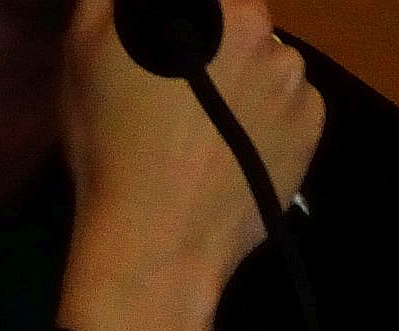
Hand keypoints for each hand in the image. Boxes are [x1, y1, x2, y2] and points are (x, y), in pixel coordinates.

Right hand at [52, 0, 324, 330]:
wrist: (160, 240)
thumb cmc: (110, 139)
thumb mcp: (85, 45)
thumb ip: (115, 1)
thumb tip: (136, 3)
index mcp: (206, 1)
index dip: (171, 21)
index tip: (156, 53)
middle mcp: (258, 23)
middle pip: (233, 14)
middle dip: (208, 37)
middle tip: (174, 88)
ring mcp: (293, 75)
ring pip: (265, 55)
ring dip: (242, 72)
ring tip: (205, 123)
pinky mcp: (313, 123)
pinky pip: (291, 99)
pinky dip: (268, 111)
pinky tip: (235, 143)